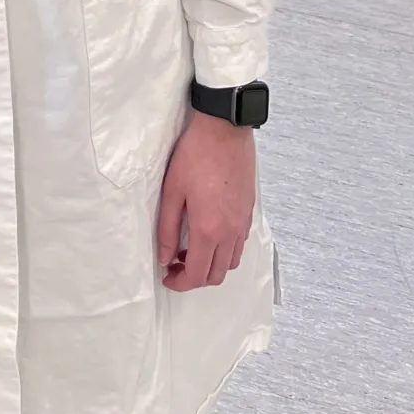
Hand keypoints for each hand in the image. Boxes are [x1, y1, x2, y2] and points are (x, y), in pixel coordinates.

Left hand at [156, 111, 255, 290]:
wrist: (225, 130)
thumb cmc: (196, 155)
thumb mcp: (172, 191)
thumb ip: (167, 229)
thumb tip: (165, 257)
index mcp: (208, 230)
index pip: (197, 274)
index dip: (180, 283)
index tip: (167, 276)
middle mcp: (230, 232)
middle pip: (216, 275)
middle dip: (195, 278)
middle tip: (176, 265)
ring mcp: (243, 223)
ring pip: (231, 263)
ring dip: (211, 266)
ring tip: (190, 249)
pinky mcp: (249, 211)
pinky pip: (240, 244)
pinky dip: (225, 251)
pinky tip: (209, 234)